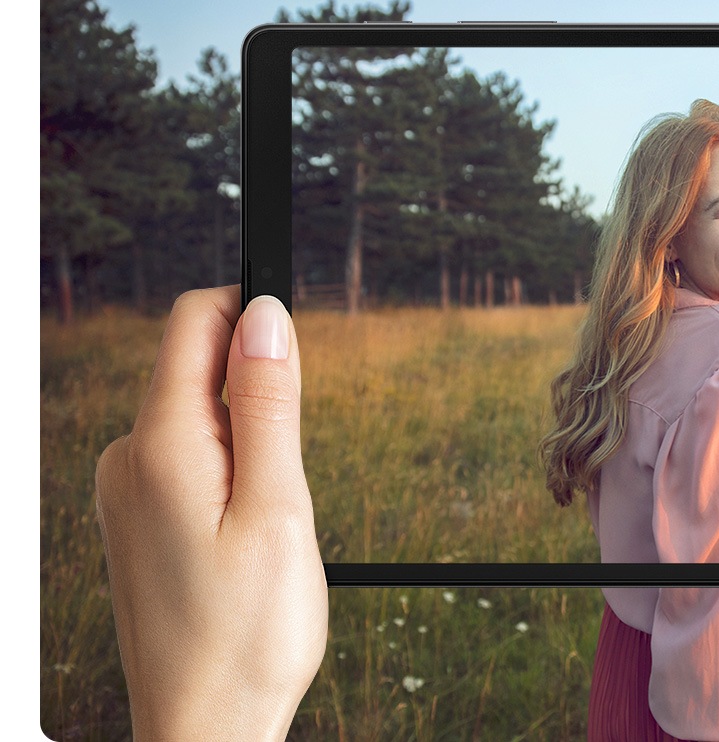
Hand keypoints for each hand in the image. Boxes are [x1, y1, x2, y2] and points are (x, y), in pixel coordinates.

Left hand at [95, 287, 327, 741]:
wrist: (205, 728)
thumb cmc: (246, 635)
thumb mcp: (280, 509)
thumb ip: (271, 404)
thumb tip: (266, 316)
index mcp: (160, 445)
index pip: (194, 321)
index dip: (253, 313)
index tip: (296, 355)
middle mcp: (127, 459)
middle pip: (197, 365)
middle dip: (258, 393)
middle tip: (287, 480)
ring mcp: (126, 490)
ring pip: (199, 415)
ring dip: (249, 443)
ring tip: (266, 523)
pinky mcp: (137, 519)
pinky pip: (189, 459)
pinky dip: (230, 475)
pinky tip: (245, 539)